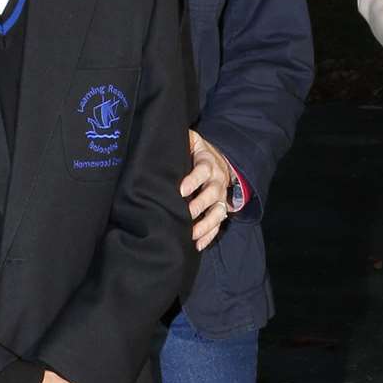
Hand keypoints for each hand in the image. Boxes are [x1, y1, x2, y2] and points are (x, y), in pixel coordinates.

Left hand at [180, 128, 230, 249]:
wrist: (220, 161)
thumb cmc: (198, 152)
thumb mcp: (192, 140)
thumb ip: (182, 139)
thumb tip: (161, 138)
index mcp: (208, 162)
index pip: (203, 170)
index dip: (193, 180)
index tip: (181, 191)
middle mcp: (217, 181)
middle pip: (212, 194)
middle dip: (199, 206)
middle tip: (186, 214)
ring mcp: (220, 197)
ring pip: (218, 212)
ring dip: (206, 224)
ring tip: (191, 234)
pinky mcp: (221, 209)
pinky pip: (218, 224)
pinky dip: (210, 235)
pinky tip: (198, 245)